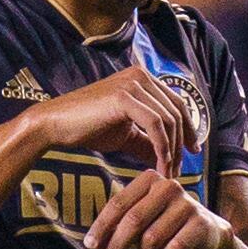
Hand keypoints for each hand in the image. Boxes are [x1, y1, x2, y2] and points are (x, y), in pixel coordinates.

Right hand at [27, 66, 188, 177]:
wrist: (55, 124)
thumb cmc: (88, 128)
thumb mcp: (126, 135)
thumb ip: (148, 142)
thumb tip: (169, 158)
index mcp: (143, 79)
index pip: (177, 104)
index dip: (189, 129)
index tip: (192, 153)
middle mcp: (140, 75)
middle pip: (177, 112)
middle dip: (181, 144)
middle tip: (179, 170)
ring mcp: (132, 83)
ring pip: (168, 120)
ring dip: (172, 150)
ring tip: (167, 172)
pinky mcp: (124, 97)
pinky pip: (155, 124)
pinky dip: (162, 147)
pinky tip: (160, 165)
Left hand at [83, 169, 231, 248]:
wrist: (205, 231)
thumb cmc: (165, 223)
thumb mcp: (143, 216)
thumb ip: (120, 223)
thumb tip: (94, 242)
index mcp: (149, 179)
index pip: (118, 203)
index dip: (102, 226)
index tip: (90, 245)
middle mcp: (168, 186)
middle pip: (133, 220)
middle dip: (116, 245)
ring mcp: (186, 204)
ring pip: (151, 238)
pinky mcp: (199, 223)